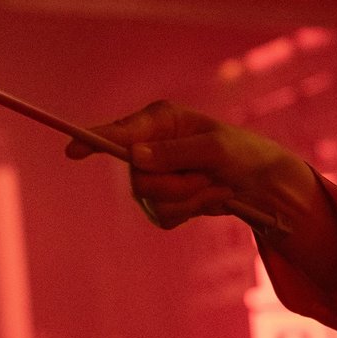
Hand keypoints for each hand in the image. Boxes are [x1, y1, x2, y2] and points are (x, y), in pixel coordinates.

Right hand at [65, 101, 308, 229]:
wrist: (262, 184)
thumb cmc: (242, 154)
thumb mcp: (216, 149)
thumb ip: (176, 152)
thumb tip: (134, 156)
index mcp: (160, 121)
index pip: (119, 132)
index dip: (95, 141)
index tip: (73, 151)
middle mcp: (149, 145)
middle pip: (138, 178)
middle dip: (178, 186)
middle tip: (207, 177)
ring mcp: (153, 174)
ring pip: (152, 201)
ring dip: (190, 199)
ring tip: (213, 185)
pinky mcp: (161, 199)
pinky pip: (163, 217)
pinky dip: (191, 211)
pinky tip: (208, 197)